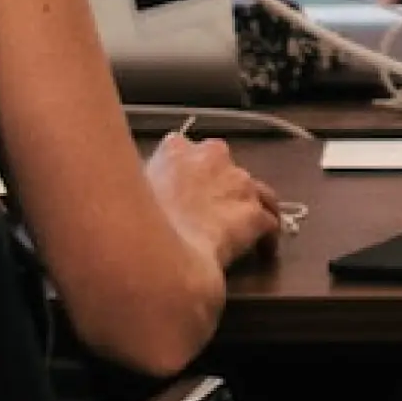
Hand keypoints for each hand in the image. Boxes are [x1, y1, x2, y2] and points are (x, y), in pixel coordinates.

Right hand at [144, 130, 282, 269]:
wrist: (160, 248)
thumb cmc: (137, 218)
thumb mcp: (132, 187)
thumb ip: (148, 179)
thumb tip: (150, 187)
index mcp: (176, 147)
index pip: (187, 151)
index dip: (189, 173)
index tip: (185, 190)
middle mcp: (212, 154)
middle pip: (225, 167)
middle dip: (223, 185)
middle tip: (212, 210)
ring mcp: (239, 182)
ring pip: (258, 192)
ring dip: (249, 207)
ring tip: (246, 229)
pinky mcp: (256, 212)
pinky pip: (270, 224)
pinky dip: (266, 237)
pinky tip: (261, 252)